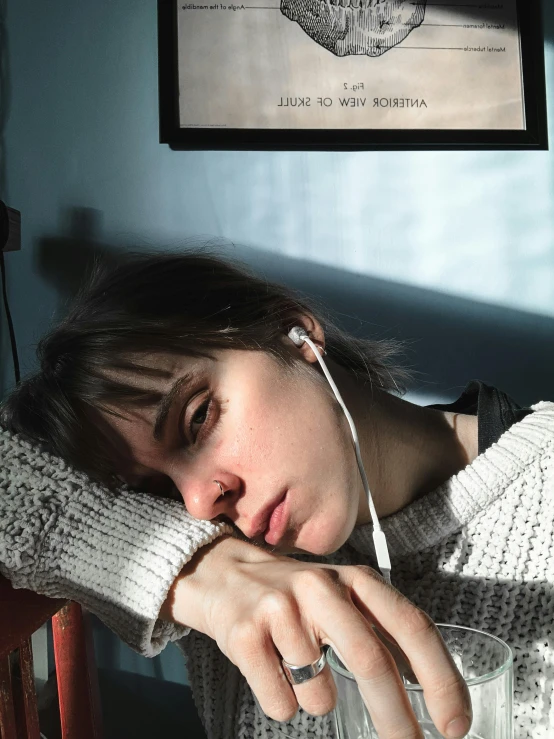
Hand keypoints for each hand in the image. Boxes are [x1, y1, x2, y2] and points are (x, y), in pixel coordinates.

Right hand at [162, 536, 471, 738]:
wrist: (221, 575)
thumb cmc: (294, 596)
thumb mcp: (342, 597)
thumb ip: (379, 629)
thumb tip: (432, 691)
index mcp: (355, 579)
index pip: (411, 625)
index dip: (440, 678)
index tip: (455, 725)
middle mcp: (320, 587)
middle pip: (370, 661)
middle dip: (396, 719)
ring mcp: (280, 608)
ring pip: (320, 694)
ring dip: (317, 701)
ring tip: (295, 666)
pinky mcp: (244, 633)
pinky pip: (281, 703)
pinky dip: (282, 702)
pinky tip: (270, 668)